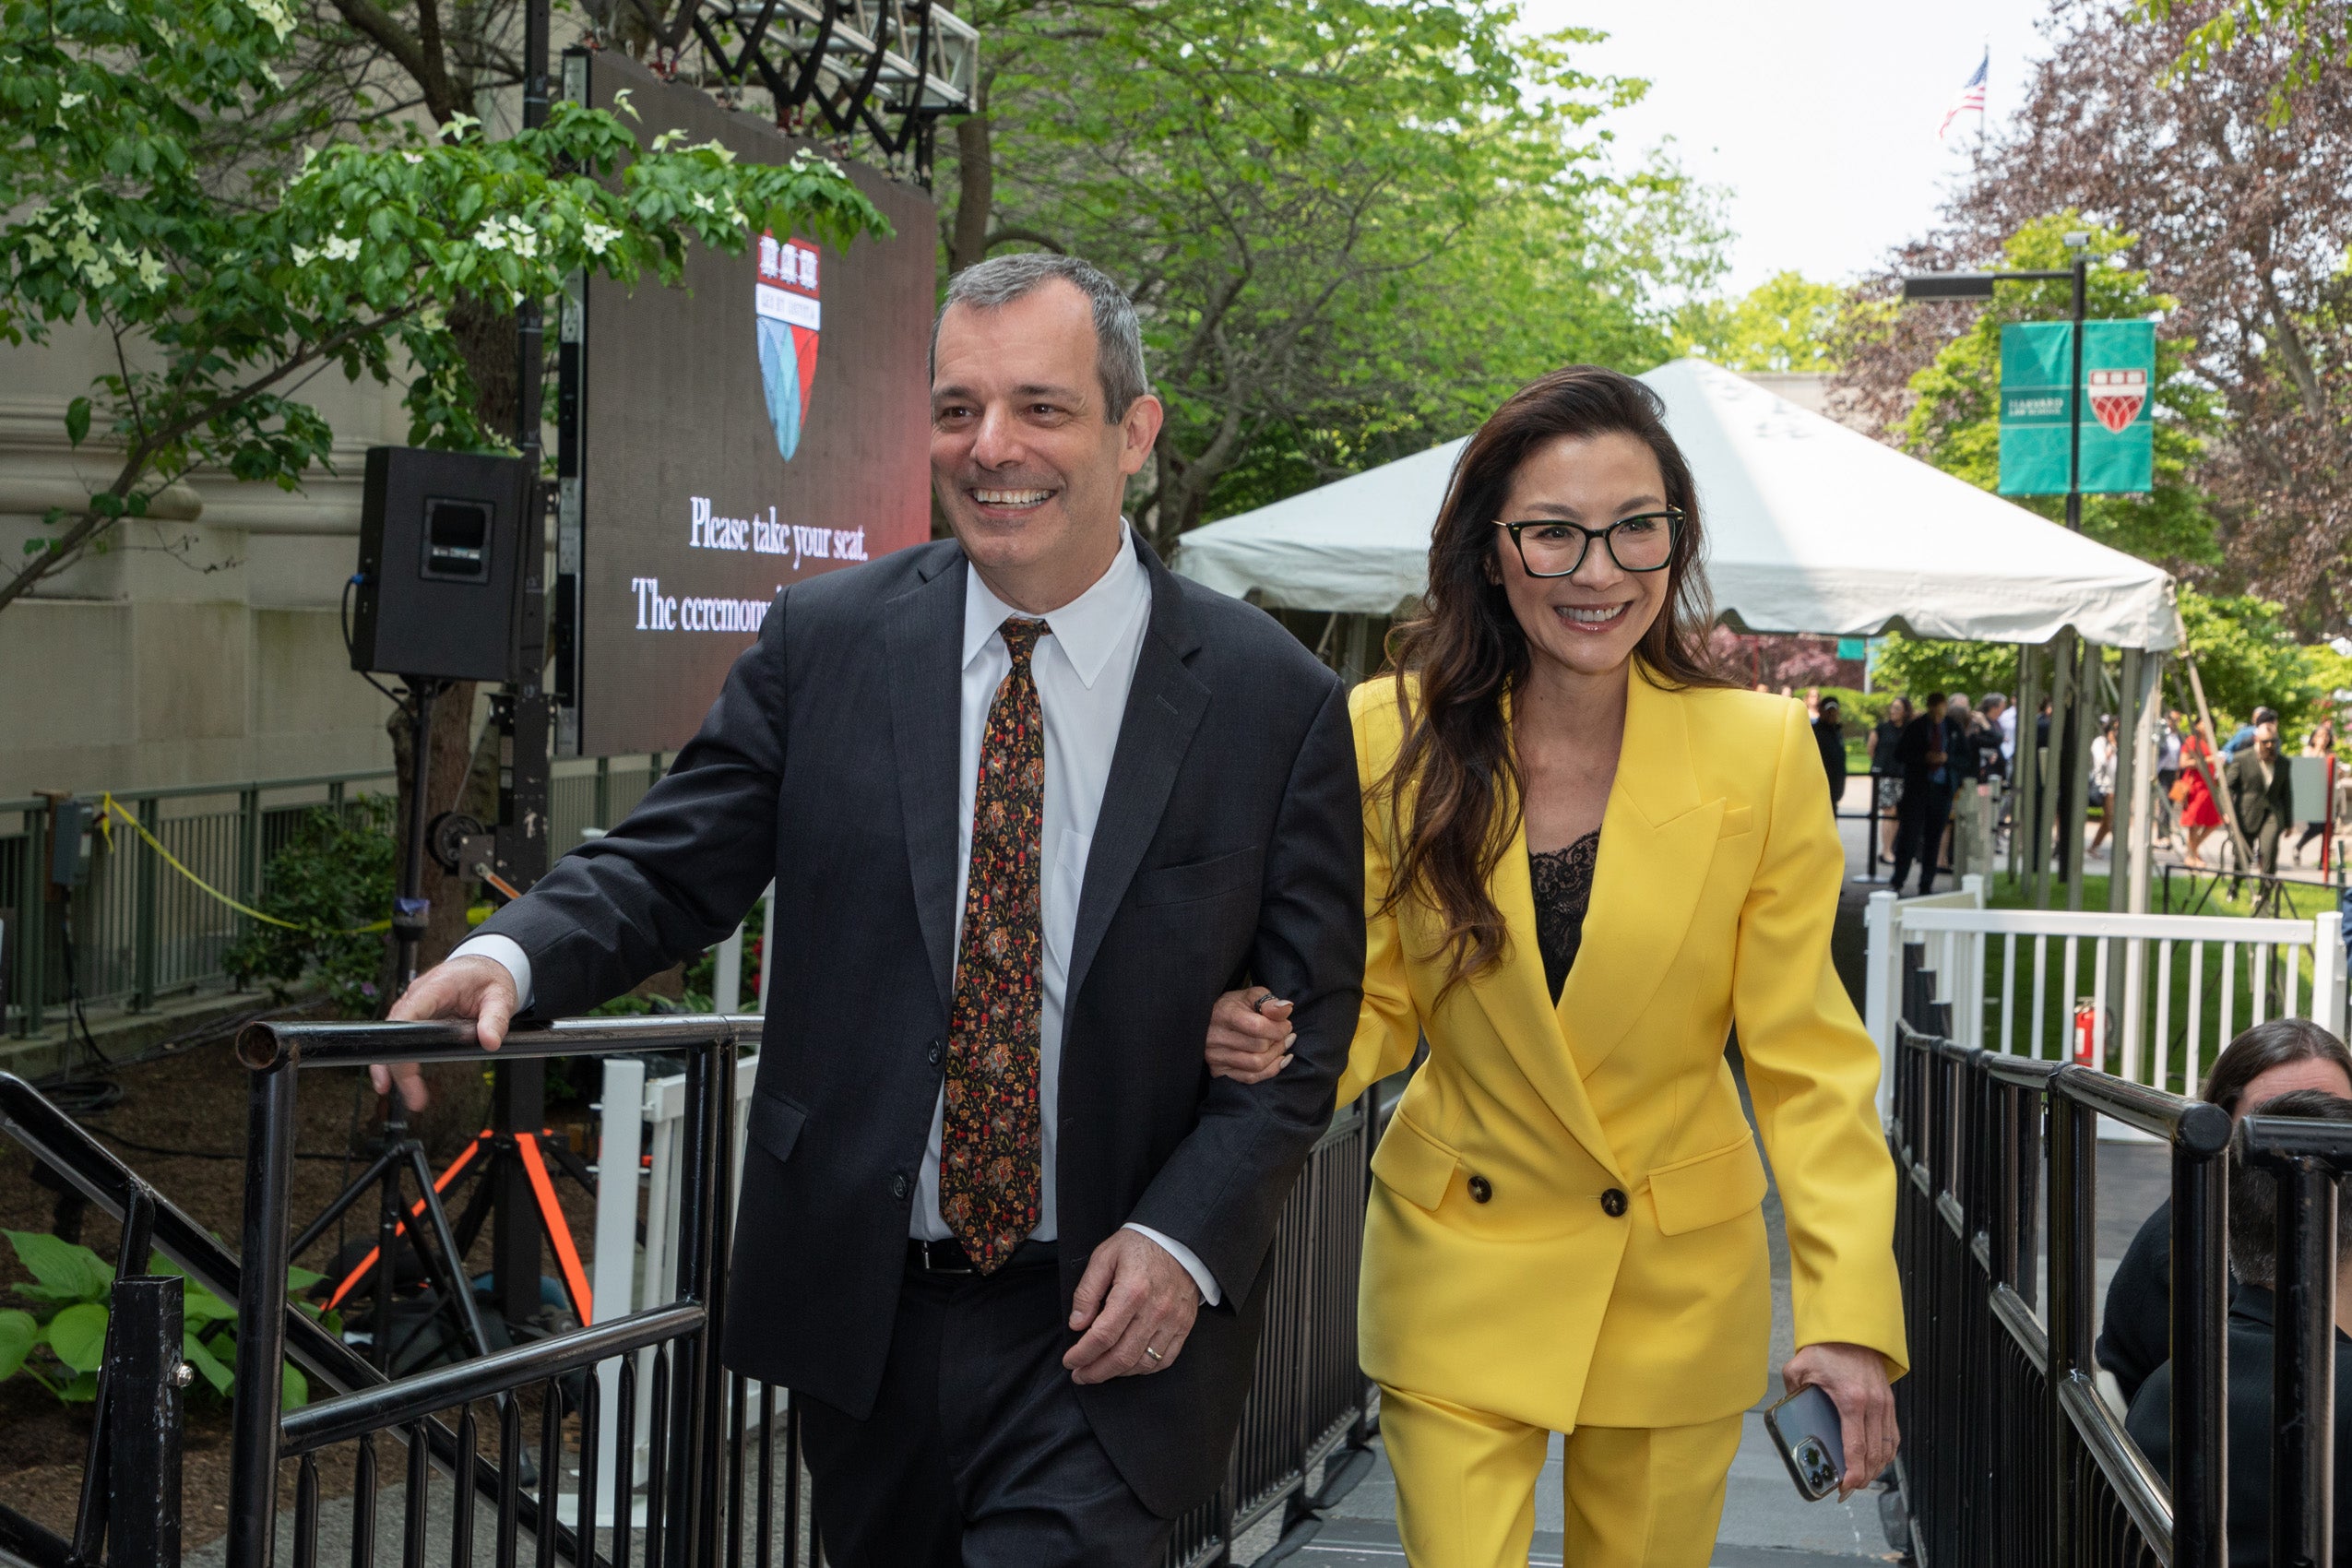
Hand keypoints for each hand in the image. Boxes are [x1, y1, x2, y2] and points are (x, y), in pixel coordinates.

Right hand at [376, 955, 518, 1110]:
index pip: (408, 1013)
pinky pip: (401, 1038)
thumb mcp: (501, 996)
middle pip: (394, 1031)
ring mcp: (414, 1006)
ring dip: (394, 1067)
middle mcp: (418, 995)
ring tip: (410, 1096)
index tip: (403, 1066)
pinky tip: (399, 1081)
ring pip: (392, 1037)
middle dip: (396, 1065)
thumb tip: (490, 1041)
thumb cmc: (489, 978)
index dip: (399, 1040)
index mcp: (437, 986)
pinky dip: (399, 1059)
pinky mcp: (416, 1015)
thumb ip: (496, 1018)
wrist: (485, 966)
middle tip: (413, 1095)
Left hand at [1063, 1229, 1201, 1383]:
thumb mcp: (1104, 1257)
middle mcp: (1155, 1310)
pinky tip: (1129, 1367)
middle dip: (1096, 1371)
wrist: (1179, 1239)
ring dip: (1118, 1373)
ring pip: (1143, 1363)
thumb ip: (1087, 1291)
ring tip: (1101, 1371)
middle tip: (1080, 1375)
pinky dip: (1144, 1369)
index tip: (1070, 1361)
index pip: (1103, 1336)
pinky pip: (1166, 1359)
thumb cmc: (1139, 1246)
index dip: (1083, 1354)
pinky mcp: (1185, 1325)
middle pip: (1122, 1356)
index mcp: (1132, 1291)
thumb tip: (1077, 1324)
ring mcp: (1173, 1321)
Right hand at [1205, 987, 1292, 1084]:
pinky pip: (1251, 1078)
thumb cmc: (1235, 1007)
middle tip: (1284, 1035)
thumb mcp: (1251, 996)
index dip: (1279, 1028)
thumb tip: (1286, 1009)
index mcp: (1224, 1014)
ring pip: (1257, 1065)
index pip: (1258, 1027)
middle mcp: (1215, 1037)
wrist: (1211, 1020)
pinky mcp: (1218, 1071)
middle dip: (1278, 1041)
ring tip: (1281, 1045)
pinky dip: (1270, 1070)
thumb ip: (1269, 1002)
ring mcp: (1215, 1056)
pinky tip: (1278, 1059)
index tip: (1286, 1025)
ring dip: (1276, 1055)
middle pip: (1259, 1047)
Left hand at [1782, 1341, 1898, 1498]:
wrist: (1853, 1330)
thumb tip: (1785, 1409)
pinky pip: (1892, 1436)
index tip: (1846, 1486)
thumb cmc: (1827, 1348)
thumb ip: (1790, 1389)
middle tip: (1848, 1488)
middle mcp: (1873, 1406)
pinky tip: (1875, 1460)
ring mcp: (1884, 1405)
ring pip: (1887, 1448)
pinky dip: (1885, 1453)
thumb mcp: (1800, 1366)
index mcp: (1851, 1400)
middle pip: (1874, 1454)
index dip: (1854, 1472)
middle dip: (1863, 1476)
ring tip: (1860, 1479)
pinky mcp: (1889, 1403)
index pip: (1856, 1446)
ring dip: (1876, 1468)